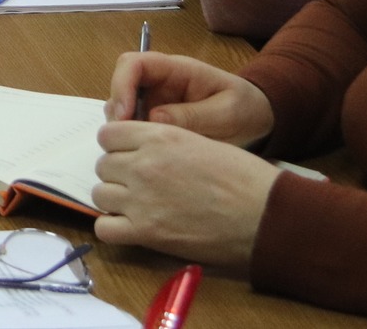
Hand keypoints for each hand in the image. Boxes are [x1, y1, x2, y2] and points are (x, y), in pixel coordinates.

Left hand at [93, 122, 279, 272]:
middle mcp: (143, 164)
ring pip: (100, 194)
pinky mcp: (147, 232)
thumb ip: (164, 142)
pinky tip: (133, 228)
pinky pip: (105, 229)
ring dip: (116, 200)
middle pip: (103, 165)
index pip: (108, 135)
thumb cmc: (244, 178)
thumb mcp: (201, 141)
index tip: (130, 156)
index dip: (118, 147)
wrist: (266, 214)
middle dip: (118, 175)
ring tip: (139, 207)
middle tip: (140, 185)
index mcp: (159, 136)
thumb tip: (139, 150)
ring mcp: (142, 199)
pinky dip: (113, 229)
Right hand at [104, 50, 274, 143]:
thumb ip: (195, 115)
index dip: (122, 85)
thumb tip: (154, 118)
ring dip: (123, 127)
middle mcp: (159, 82)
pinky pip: (134, 125)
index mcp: (177, 70)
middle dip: (118, 110)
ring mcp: (155, 100)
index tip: (125, 116)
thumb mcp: (228, 113)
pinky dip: (132, 138)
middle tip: (127, 140)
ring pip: (122, 106)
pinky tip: (146, 154)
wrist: (259, 122)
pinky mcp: (155, 120)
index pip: (134, 64)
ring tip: (139, 150)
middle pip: (121, 85)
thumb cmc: (246, 110)